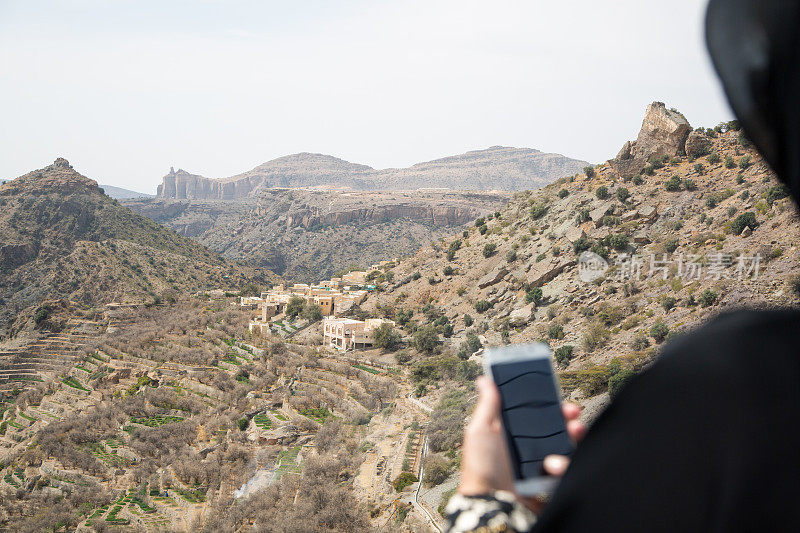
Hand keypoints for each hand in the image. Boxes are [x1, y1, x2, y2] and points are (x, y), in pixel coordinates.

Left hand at [458, 376, 586, 512]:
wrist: (491, 503)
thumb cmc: (481, 468)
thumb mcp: (480, 430)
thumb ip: (487, 405)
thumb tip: (485, 379)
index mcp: (512, 433)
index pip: (536, 414)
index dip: (550, 405)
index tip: (559, 398)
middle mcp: (528, 447)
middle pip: (556, 428)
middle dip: (568, 420)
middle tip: (573, 417)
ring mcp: (540, 465)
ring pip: (566, 447)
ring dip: (572, 440)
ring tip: (567, 438)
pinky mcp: (548, 482)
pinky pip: (567, 469)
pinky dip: (565, 465)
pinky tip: (553, 466)